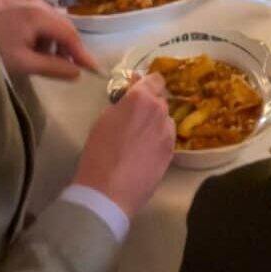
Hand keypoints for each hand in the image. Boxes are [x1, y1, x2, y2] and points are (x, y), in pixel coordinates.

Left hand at [0, 0, 96, 80]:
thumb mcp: (24, 64)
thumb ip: (53, 67)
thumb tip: (77, 73)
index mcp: (39, 16)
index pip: (69, 34)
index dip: (82, 52)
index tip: (93, 70)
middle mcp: (35, 6)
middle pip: (62, 25)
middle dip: (70, 47)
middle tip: (74, 68)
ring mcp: (25, 5)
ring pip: (52, 23)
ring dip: (56, 41)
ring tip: (51, 61)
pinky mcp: (16, 10)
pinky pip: (40, 21)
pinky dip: (44, 36)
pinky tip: (36, 50)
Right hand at [73, 72, 175, 217]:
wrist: (108, 191)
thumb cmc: (98, 153)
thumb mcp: (104, 120)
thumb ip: (123, 104)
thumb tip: (132, 94)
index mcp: (141, 99)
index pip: (155, 80)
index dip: (148, 85)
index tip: (138, 92)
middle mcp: (160, 111)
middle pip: (160, 102)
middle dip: (149, 107)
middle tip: (134, 120)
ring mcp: (168, 133)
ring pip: (165, 121)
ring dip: (156, 125)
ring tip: (140, 141)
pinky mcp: (172, 152)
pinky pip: (167, 139)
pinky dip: (158, 141)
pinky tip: (145, 154)